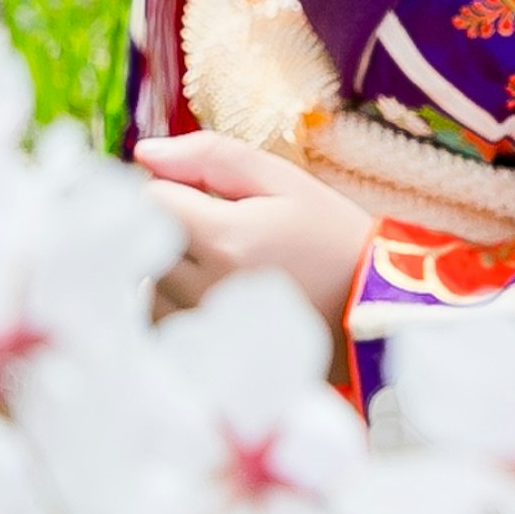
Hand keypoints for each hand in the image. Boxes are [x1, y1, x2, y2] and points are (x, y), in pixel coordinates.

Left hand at [134, 131, 374, 329]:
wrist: (371, 309)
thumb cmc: (329, 236)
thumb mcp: (280, 180)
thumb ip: (209, 156)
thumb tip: (143, 153)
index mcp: (224, 238)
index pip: (147, 201)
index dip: (166, 189)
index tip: (195, 193)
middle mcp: (207, 290)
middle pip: (143, 246)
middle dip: (167, 230)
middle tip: (213, 227)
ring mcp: (206, 331)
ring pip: (147, 288)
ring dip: (168, 271)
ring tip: (220, 265)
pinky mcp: (208, 359)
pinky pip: (162, 328)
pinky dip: (176, 309)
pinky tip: (215, 299)